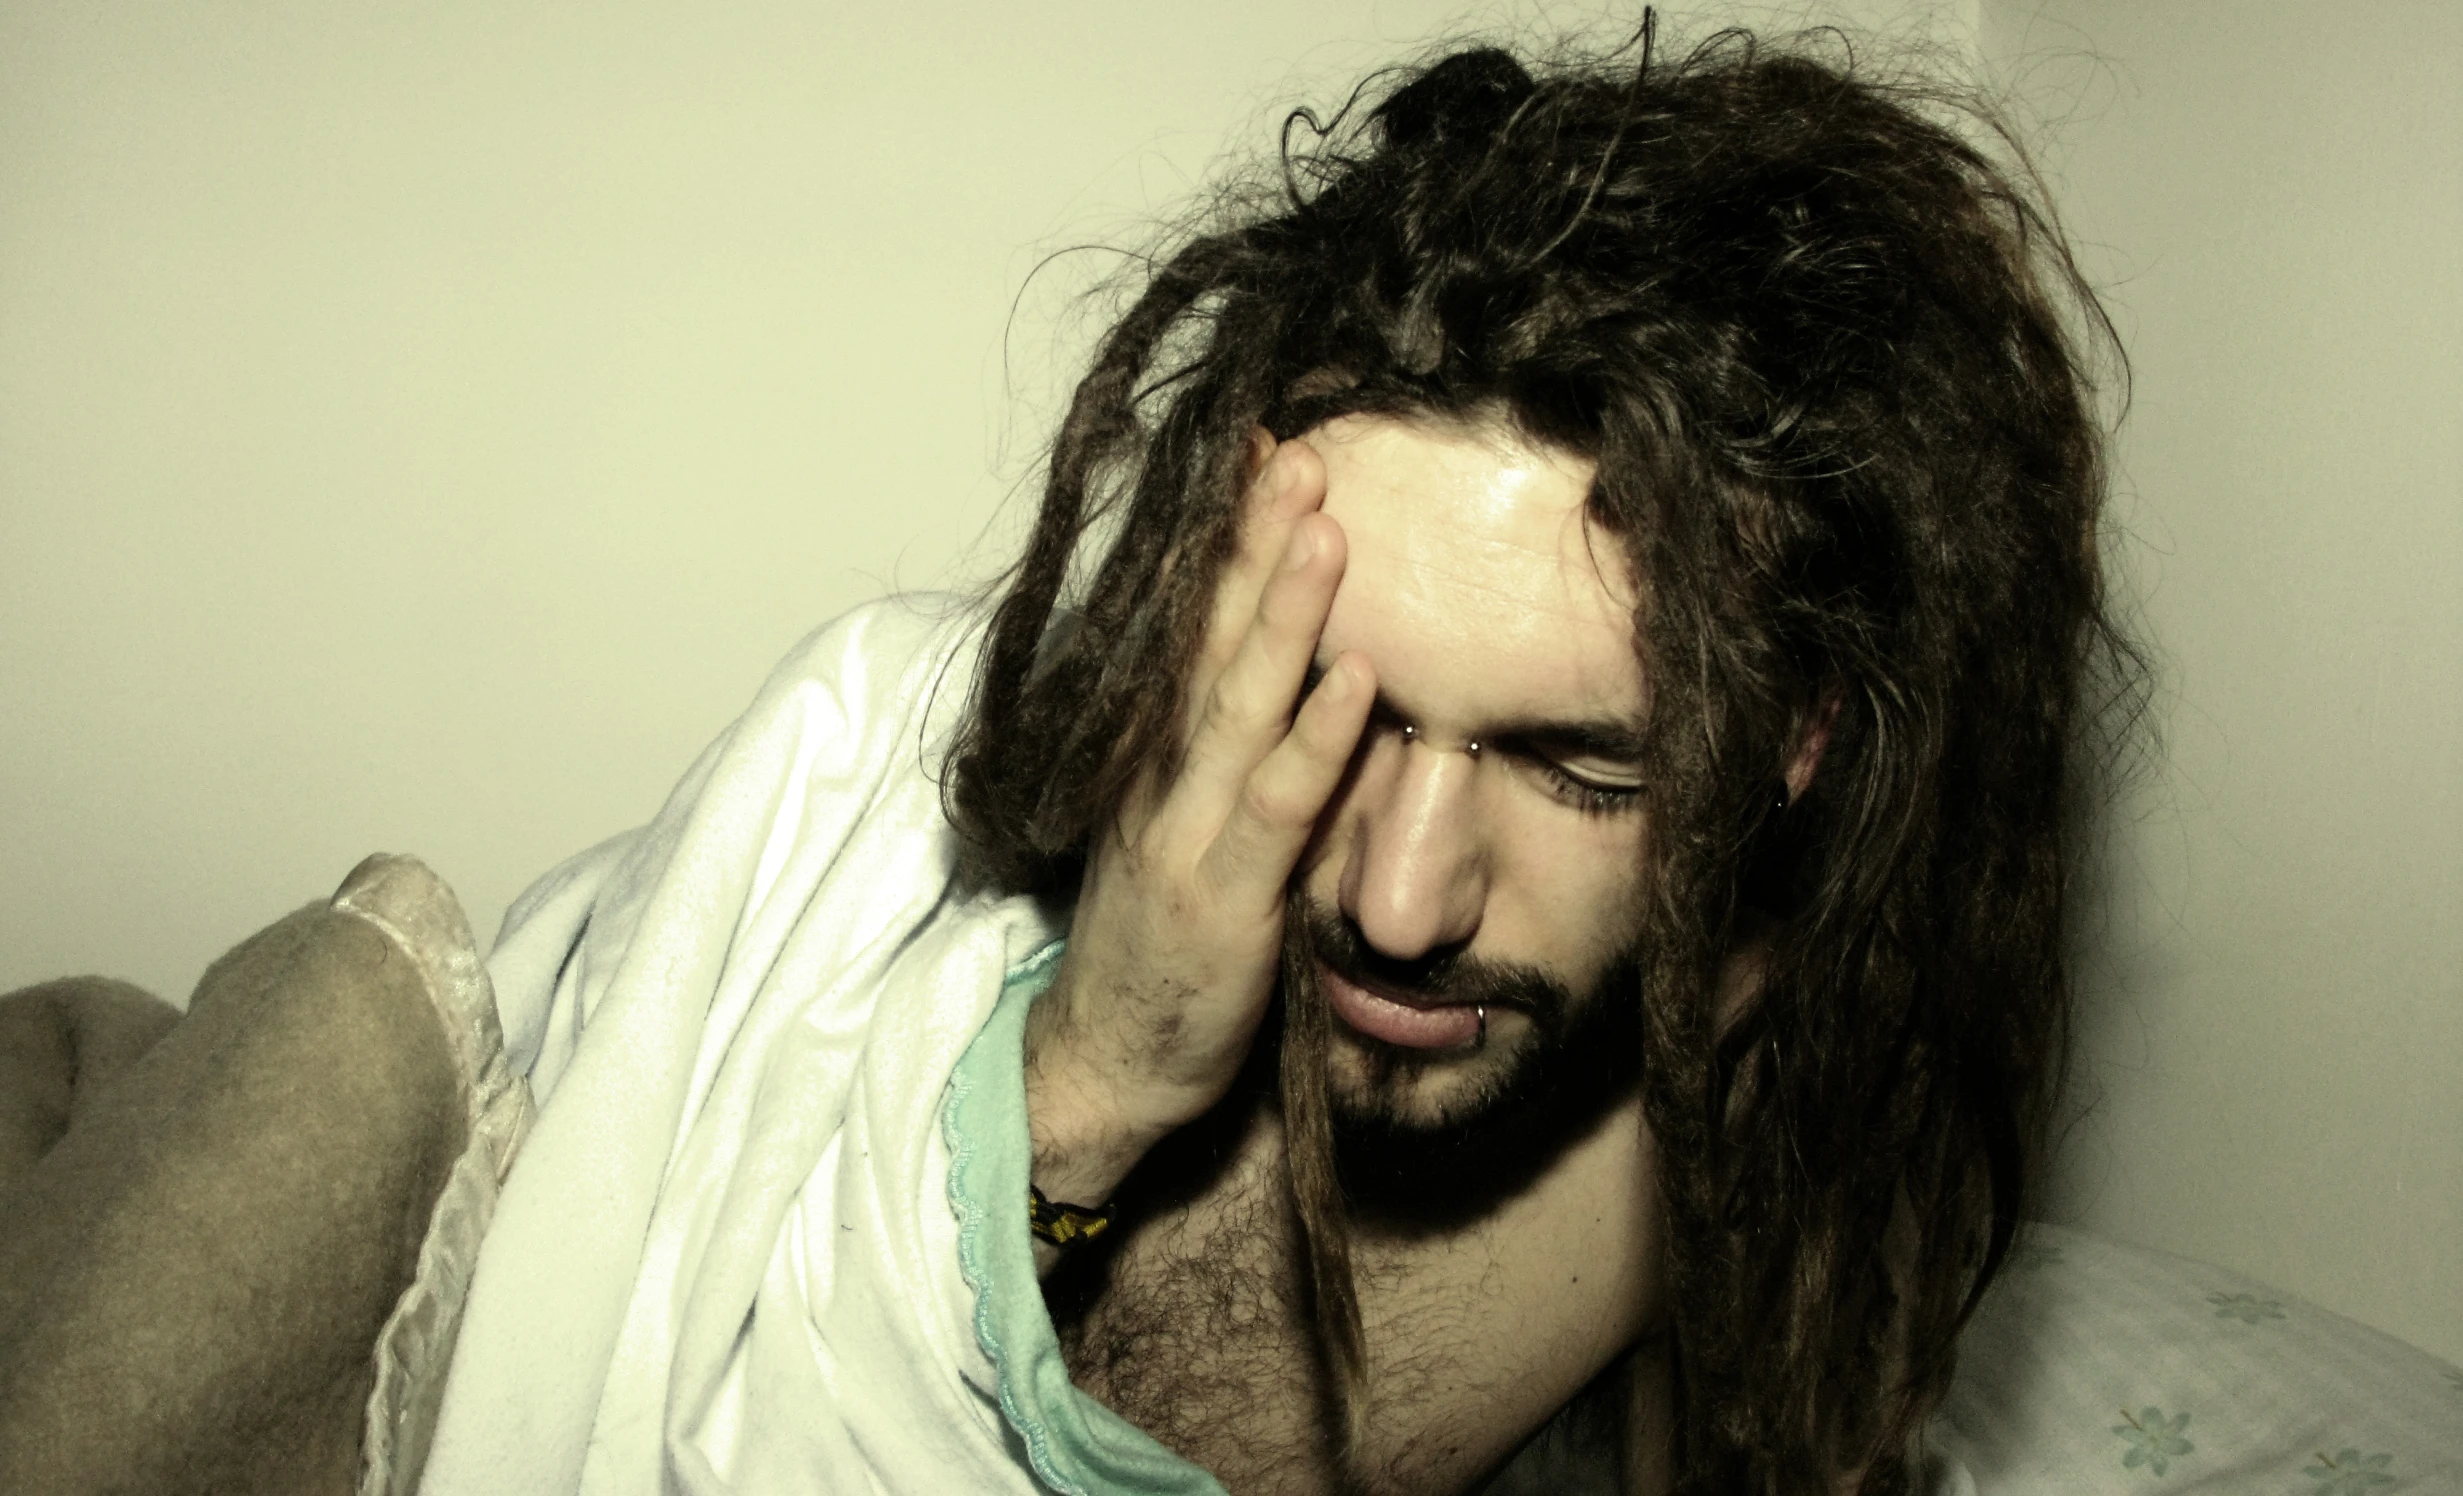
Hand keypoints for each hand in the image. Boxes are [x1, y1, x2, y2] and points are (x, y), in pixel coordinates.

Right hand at [1023, 432, 1372, 1212]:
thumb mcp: (1174, 832)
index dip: (1220, 542)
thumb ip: (1218, 760)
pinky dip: (1315, 737)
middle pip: (1205, 639)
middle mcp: (1157, 778)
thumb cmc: (1154, 948)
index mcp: (1149, 758)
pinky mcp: (1223, 897)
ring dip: (1282, 611)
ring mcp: (1185, 834)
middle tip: (1292, 448)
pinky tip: (1357, 678)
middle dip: (1250, 540)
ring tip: (1326, 526)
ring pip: (1236, 702)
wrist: (1101, 1065)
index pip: (1185, 628)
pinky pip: (1275, 805)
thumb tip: (1285, 679)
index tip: (1254, 451)